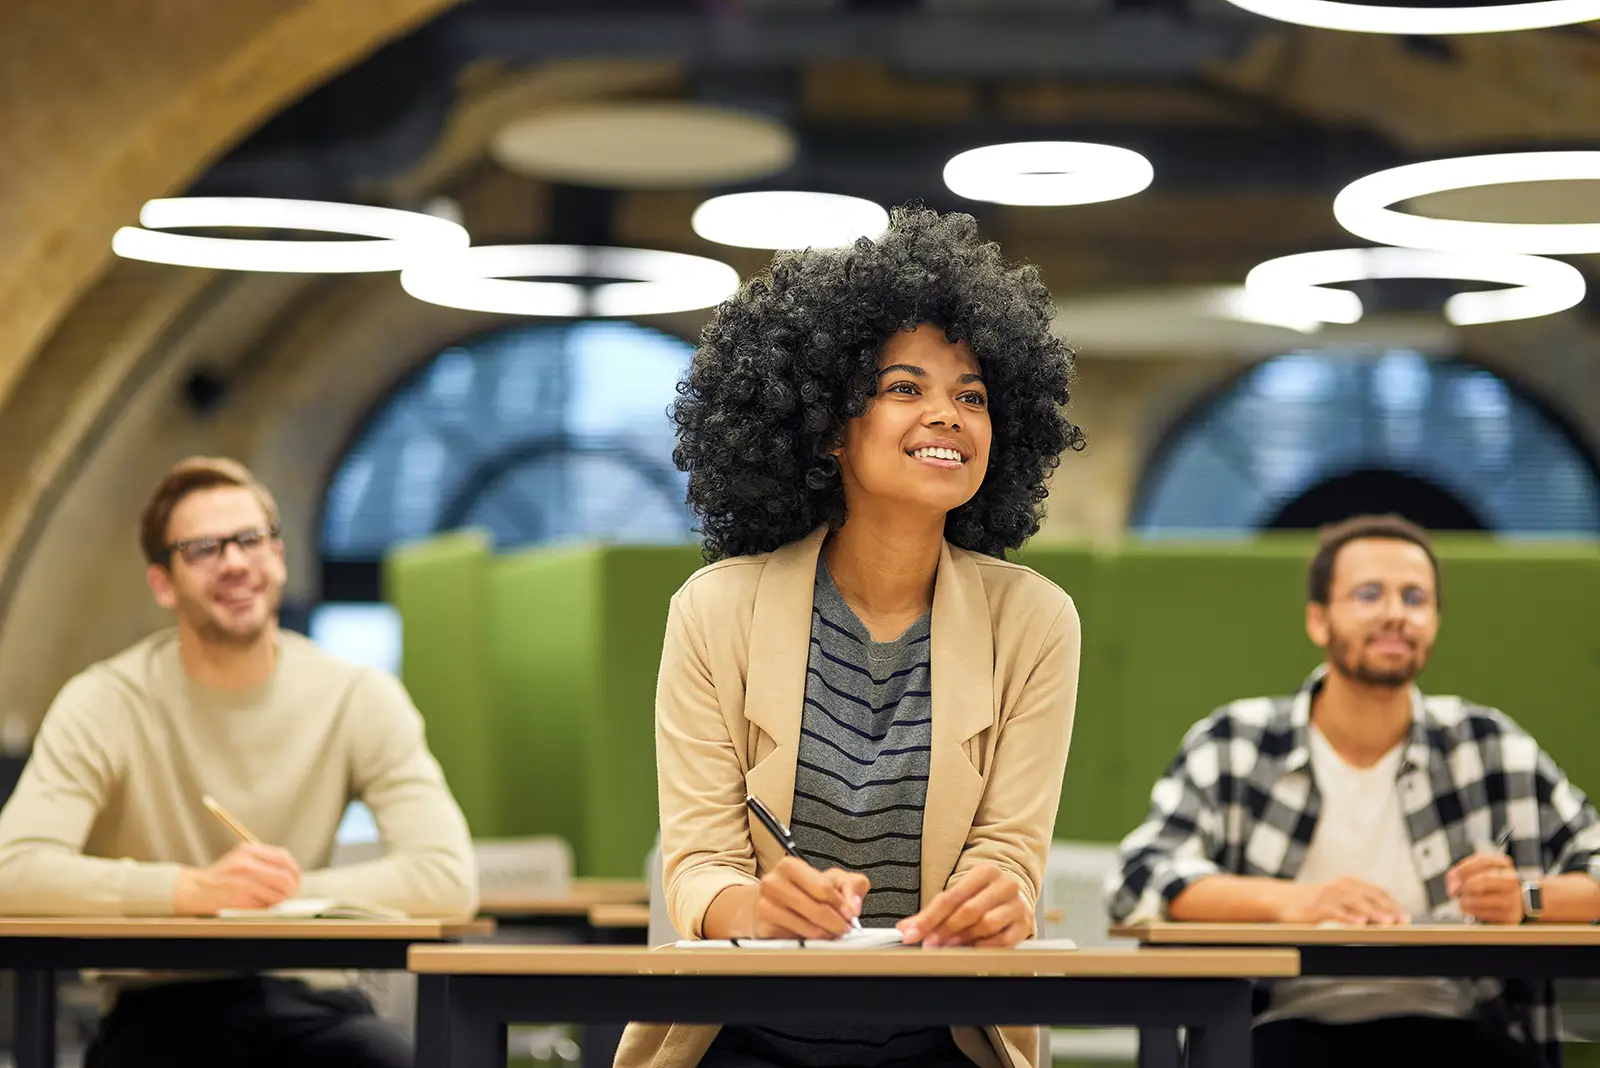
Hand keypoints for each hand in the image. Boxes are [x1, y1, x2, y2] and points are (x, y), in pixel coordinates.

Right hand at [172, 843, 300, 915]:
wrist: (193, 889)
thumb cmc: (220, 876)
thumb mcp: (240, 857)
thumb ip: (263, 860)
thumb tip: (291, 872)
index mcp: (249, 850)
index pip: (283, 858)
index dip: (294, 870)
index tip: (295, 878)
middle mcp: (247, 864)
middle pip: (285, 877)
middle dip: (292, 888)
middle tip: (292, 894)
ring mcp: (243, 882)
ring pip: (278, 894)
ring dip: (282, 901)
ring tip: (278, 902)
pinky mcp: (240, 899)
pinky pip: (264, 905)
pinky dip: (268, 908)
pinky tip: (264, 906)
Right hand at [753, 857, 867, 938]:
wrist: (770, 903)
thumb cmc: (802, 890)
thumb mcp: (829, 879)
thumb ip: (850, 885)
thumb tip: (854, 906)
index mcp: (789, 866)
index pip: (824, 888)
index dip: (843, 905)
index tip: (852, 915)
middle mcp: (773, 884)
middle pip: (817, 910)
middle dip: (838, 923)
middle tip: (845, 928)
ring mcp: (765, 907)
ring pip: (808, 929)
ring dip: (827, 935)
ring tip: (832, 933)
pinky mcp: (764, 928)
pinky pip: (797, 941)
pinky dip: (811, 942)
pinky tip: (815, 938)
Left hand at [898, 863, 1032, 947]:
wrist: (1015, 897)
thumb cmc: (982, 897)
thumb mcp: (959, 897)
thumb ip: (932, 913)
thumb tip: (905, 929)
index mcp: (985, 872)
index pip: (951, 897)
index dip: (930, 918)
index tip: (914, 934)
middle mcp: (1004, 885)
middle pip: (969, 910)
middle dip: (945, 930)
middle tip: (930, 945)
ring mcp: (1017, 904)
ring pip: (987, 924)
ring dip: (964, 939)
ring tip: (948, 947)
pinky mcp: (1025, 924)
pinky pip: (1004, 940)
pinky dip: (985, 947)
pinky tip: (972, 950)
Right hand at [1278, 876, 1407, 924]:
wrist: (1284, 900)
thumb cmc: (1317, 903)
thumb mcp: (1340, 899)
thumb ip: (1361, 905)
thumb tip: (1389, 919)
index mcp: (1350, 883)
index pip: (1377, 893)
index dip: (1392, 905)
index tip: (1405, 918)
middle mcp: (1341, 886)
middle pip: (1369, 897)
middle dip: (1387, 909)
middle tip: (1401, 921)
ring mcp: (1328, 896)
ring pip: (1355, 903)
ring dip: (1372, 912)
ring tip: (1386, 922)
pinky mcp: (1316, 907)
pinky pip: (1335, 911)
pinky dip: (1347, 917)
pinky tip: (1358, 923)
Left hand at [1448, 854, 1521, 924]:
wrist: (1508, 905)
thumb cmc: (1489, 887)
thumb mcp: (1475, 872)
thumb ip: (1460, 873)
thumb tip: (1453, 886)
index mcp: (1503, 864)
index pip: (1482, 861)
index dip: (1463, 869)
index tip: (1454, 878)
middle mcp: (1512, 880)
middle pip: (1485, 879)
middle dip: (1465, 886)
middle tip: (1456, 891)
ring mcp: (1513, 898)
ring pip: (1481, 898)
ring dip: (1465, 901)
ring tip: (1464, 901)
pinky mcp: (1510, 916)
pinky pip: (1484, 913)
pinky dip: (1472, 912)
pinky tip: (1471, 909)